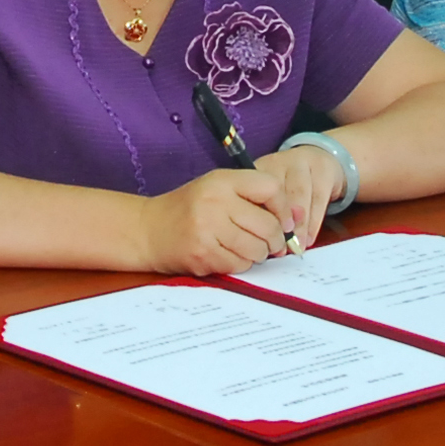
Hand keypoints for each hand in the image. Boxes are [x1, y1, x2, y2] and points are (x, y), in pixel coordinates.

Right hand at [143, 168, 298, 275]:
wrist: (147, 230)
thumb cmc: (189, 209)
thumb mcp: (218, 190)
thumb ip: (255, 197)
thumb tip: (297, 217)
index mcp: (221, 180)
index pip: (271, 188)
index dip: (283, 208)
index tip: (282, 221)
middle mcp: (215, 202)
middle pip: (268, 225)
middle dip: (274, 240)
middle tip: (269, 243)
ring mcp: (207, 229)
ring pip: (257, 249)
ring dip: (258, 254)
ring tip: (245, 248)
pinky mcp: (203, 254)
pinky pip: (240, 265)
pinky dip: (240, 264)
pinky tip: (227, 255)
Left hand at [253, 140, 351, 249]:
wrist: (318, 160)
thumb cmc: (289, 184)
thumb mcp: (271, 194)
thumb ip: (267, 214)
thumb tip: (265, 244)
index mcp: (259, 169)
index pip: (256, 193)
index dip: (261, 219)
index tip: (264, 241)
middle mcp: (278, 162)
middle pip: (278, 191)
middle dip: (281, 223)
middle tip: (281, 247)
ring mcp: (301, 162)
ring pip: (299, 193)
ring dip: (298, 224)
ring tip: (297, 245)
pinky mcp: (323, 168)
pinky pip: (318, 196)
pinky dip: (314, 221)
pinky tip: (309, 236)